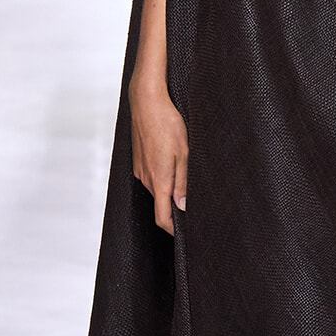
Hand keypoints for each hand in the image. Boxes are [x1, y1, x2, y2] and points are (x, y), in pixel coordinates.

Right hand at [128, 75, 188, 234]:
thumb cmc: (167, 123)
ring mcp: (140, 169)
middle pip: (161, 204)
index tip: (185, 234)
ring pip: (157, 189)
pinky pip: (152, 176)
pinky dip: (163, 177)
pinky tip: (173, 163)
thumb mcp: (184, 152)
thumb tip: (183, 207)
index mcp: (159, 180)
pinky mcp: (139, 160)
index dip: (173, 230)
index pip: (162, 217)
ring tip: (186, 180)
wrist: (146, 101)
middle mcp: (146, 178)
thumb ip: (184, 182)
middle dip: (176, 208)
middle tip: (196, 206)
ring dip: (170, 190)